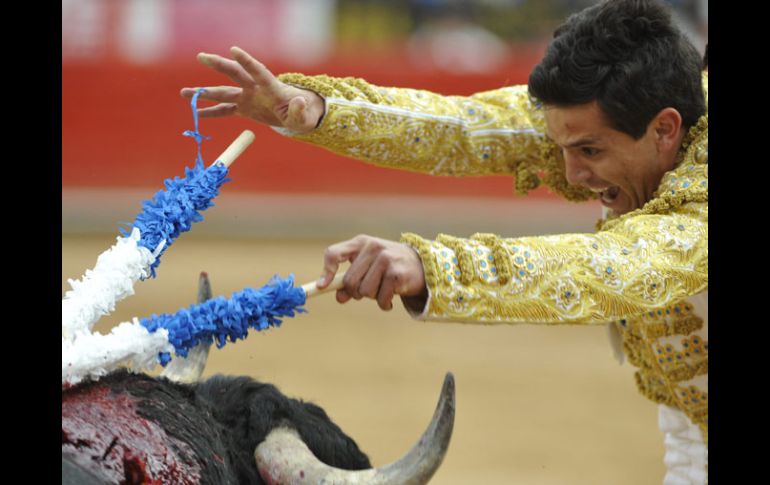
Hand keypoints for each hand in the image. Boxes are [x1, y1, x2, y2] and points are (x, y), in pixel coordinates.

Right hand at [180, 46, 324, 133]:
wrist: (298, 116)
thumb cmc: (303, 115)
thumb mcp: (304, 117)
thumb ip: (299, 110)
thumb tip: (299, 100)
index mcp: (272, 88)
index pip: (259, 71)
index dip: (247, 61)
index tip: (233, 49)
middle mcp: (256, 89)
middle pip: (235, 74)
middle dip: (219, 65)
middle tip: (201, 56)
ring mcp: (248, 98)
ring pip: (224, 93)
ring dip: (205, 93)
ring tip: (184, 93)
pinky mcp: (245, 108)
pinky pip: (225, 110)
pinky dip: (212, 112)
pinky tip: (197, 113)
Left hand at [318, 235, 426, 310]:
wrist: (422, 265)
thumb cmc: (389, 266)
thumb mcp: (368, 268)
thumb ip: (351, 280)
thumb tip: (339, 297)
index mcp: (361, 242)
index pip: (334, 253)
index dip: (326, 271)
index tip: (322, 286)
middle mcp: (373, 247)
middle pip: (349, 281)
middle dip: (356, 292)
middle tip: (368, 291)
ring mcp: (386, 259)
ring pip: (364, 291)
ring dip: (372, 297)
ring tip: (383, 290)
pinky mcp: (396, 274)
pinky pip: (380, 299)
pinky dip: (384, 304)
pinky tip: (391, 298)